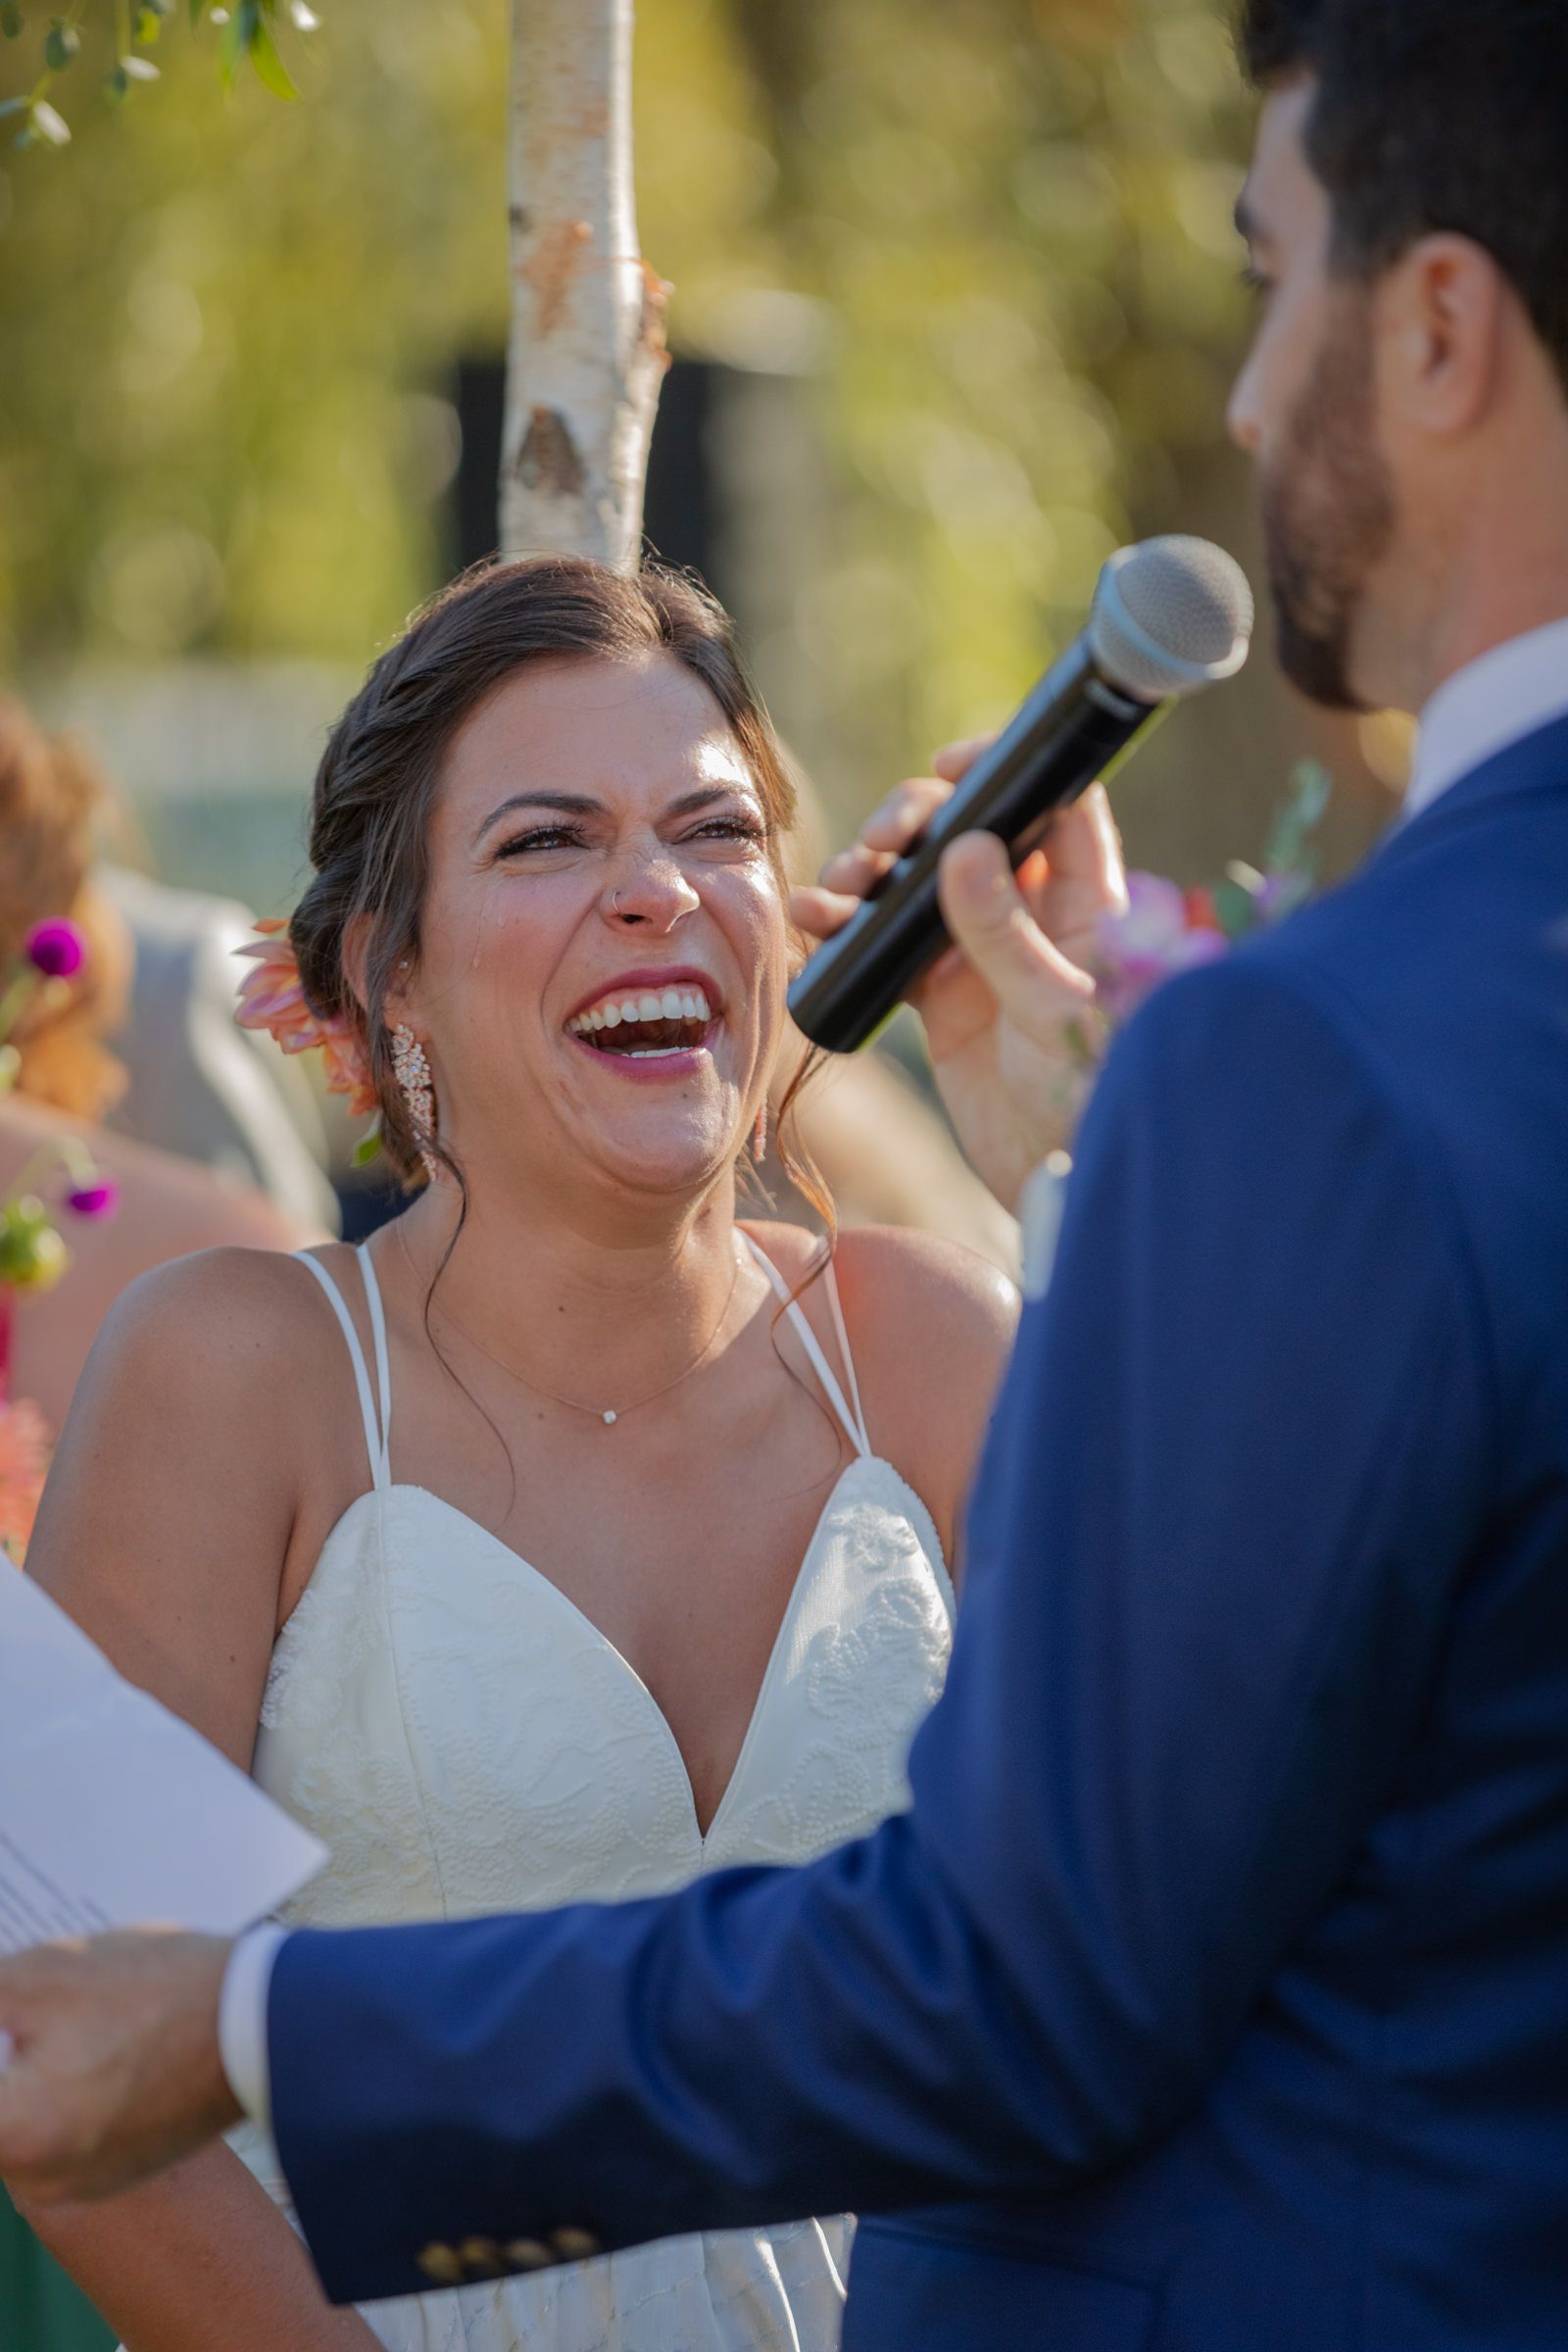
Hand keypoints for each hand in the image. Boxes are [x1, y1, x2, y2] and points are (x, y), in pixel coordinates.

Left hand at [0, 1929, 238, 2201]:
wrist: (268, 2021)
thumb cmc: (160, 1993)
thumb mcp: (40, 1975)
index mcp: (13, 2138)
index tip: (8, 2003)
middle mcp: (42, 2181)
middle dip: (5, 2046)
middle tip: (27, 1997)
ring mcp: (86, 2181)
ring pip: (19, 2119)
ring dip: (26, 2065)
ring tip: (65, 2008)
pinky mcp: (121, 2168)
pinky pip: (63, 2128)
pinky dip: (64, 2084)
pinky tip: (95, 2034)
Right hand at [790, 741, 1126, 1211]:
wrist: (1058, 1181)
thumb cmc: (1089, 1093)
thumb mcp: (1051, 1009)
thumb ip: (1006, 931)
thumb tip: (965, 847)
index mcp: (1088, 899)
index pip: (1054, 799)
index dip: (1003, 769)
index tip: (949, 769)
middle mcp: (1035, 912)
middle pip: (970, 829)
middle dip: (914, 822)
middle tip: (880, 846)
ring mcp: (983, 950)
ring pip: (919, 879)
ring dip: (871, 871)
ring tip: (837, 889)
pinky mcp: (941, 994)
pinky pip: (886, 941)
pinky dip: (847, 926)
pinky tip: (813, 919)